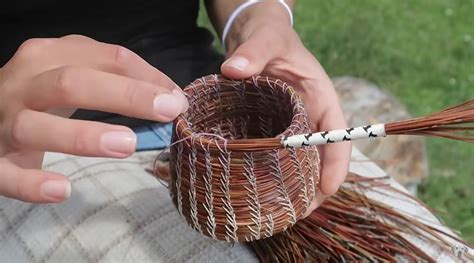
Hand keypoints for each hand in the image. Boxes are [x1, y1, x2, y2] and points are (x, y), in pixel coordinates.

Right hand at [0, 35, 187, 202]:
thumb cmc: (40, 95)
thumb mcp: (74, 75)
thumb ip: (116, 81)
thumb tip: (169, 96)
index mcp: (49, 57)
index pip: (107, 58)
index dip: (147, 77)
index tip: (177, 99)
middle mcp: (22, 83)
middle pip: (73, 83)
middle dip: (126, 96)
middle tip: (167, 112)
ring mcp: (2, 121)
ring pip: (37, 125)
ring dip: (83, 135)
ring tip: (126, 144)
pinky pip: (6, 173)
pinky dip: (32, 183)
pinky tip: (63, 190)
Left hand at [221, 4, 350, 212]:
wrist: (257, 39)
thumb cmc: (270, 38)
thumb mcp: (267, 39)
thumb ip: (254, 52)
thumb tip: (233, 70)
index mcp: (320, 98)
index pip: (337, 134)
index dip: (336, 163)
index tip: (327, 188)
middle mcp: (309, 117)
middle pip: (321, 159)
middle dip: (314, 189)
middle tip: (297, 213)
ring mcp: (291, 127)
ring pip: (300, 164)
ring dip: (294, 190)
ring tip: (279, 214)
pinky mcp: (272, 132)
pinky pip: (277, 158)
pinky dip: (273, 177)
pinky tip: (260, 194)